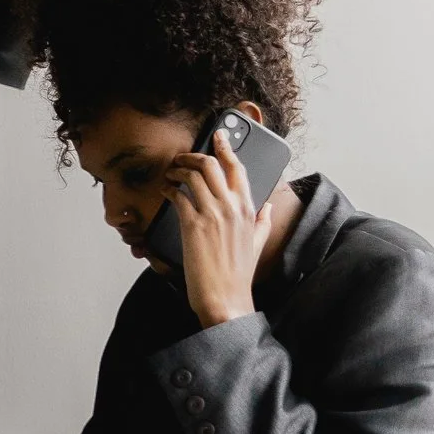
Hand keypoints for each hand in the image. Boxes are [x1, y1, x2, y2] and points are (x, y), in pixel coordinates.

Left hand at [166, 128, 272, 328]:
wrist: (226, 297)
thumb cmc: (238, 274)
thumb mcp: (258, 243)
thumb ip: (263, 221)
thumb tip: (268, 207)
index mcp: (248, 209)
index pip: (238, 168)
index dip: (226, 147)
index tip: (218, 135)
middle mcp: (232, 207)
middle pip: (212, 165)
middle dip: (193, 155)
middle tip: (182, 157)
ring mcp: (213, 215)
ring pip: (193, 176)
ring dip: (177, 170)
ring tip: (171, 174)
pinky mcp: (193, 225)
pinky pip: (178, 196)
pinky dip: (169, 189)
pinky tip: (165, 191)